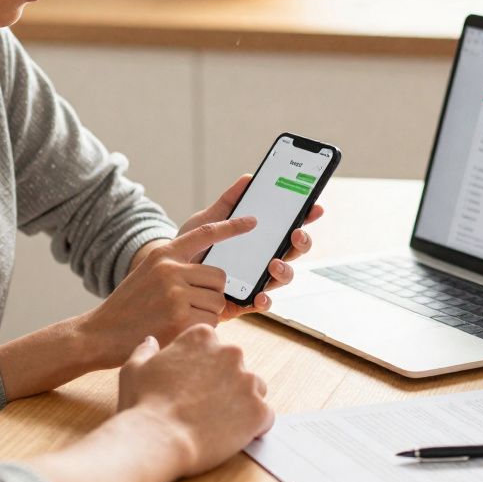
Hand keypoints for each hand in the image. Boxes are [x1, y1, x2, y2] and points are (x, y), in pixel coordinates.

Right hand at [79, 216, 257, 366]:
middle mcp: (170, 268)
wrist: (99, 334)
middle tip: (191, 308)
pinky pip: (211, 322)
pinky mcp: (180, 316)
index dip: (231, 226)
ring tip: (180, 321)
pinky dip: (201, 331)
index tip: (252, 221)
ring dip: (207, 315)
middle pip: (219, 277)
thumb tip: (213, 274)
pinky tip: (178, 333)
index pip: (205, 233)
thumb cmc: (127, 309)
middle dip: (213, 295)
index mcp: (163, 254)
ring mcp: (175, 292)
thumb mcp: (147, 275)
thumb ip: (175, 268)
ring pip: (218, 301)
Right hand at [118, 326, 272, 477]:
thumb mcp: (134, 368)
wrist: (158, 439)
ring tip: (216, 420)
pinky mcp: (259, 410)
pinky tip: (230, 433)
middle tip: (201, 404)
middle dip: (223, 382)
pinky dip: (252, 425)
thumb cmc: (144, 403)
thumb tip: (151, 341)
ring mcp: (248, 381)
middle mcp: (230, 353)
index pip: (211, 345)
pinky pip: (264, 416)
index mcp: (202, 337)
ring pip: (253, 389)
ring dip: (240, 401)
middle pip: (234, 365)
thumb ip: (147, 350)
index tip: (190, 382)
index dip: (201, 365)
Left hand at [174, 174, 323, 318]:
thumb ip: (228, 202)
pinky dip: (264, 300)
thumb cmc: (192, 246)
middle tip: (295, 233)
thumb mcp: (208, 221)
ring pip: (283, 277)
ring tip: (274, 264)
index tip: (314, 208)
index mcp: (259, 238)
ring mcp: (256, 280)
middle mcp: (263, 259)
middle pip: (293, 251)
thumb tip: (249, 178)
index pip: (288, 227)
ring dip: (284, 270)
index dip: (305, 218)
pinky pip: (262, 303)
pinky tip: (260, 295)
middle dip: (301, 242)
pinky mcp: (244, 301)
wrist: (168, 275)